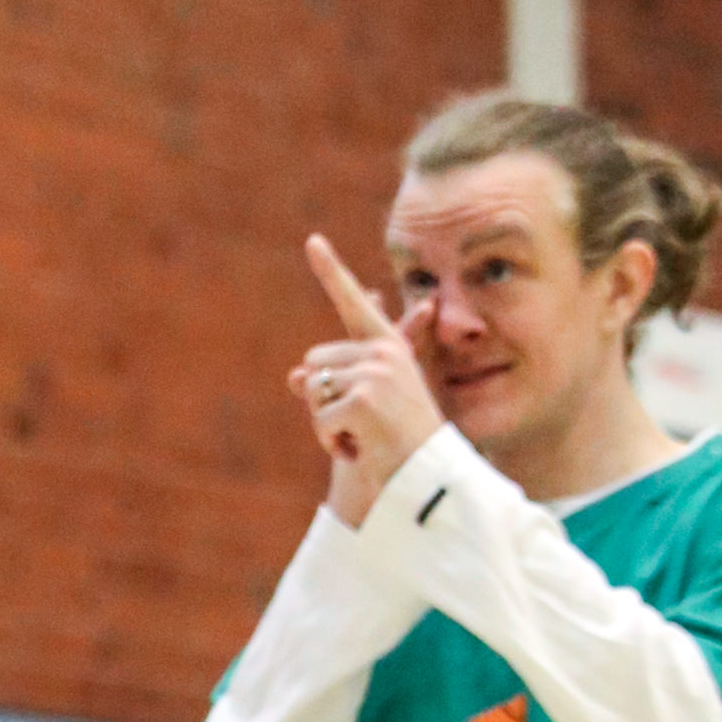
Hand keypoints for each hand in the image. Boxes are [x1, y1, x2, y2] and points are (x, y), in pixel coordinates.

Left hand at [289, 232, 442, 525]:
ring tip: (362, 439)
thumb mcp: (369, 408)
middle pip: (314, 365)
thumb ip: (336, 386)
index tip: (312, 240)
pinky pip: (321, 420)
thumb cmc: (400, 447)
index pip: (354, 304)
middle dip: (322, 403)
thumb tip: (292, 377)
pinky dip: (333, 444)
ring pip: (312, 392)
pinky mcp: (364, 399)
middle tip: (358, 428)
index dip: (332, 271)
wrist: (429, 481)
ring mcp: (375, 373)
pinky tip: (362, 450)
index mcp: (388, 346)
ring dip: (326, 426)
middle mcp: (383, 351)